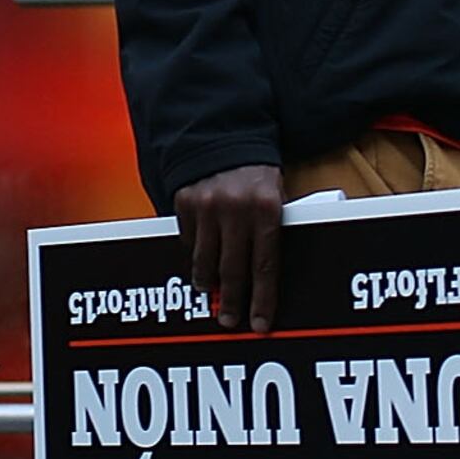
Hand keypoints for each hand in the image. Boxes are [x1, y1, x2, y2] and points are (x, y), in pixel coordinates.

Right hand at [177, 163, 285, 332]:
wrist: (225, 135)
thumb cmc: (256, 173)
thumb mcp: (275, 197)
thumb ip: (271, 231)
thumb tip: (266, 276)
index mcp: (266, 208)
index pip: (264, 266)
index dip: (262, 300)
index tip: (259, 323)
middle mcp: (236, 209)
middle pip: (232, 270)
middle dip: (233, 301)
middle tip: (231, 319)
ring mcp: (207, 206)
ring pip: (204, 262)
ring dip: (208, 282)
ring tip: (211, 291)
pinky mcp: (185, 202)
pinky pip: (187, 242)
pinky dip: (194, 255)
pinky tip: (200, 261)